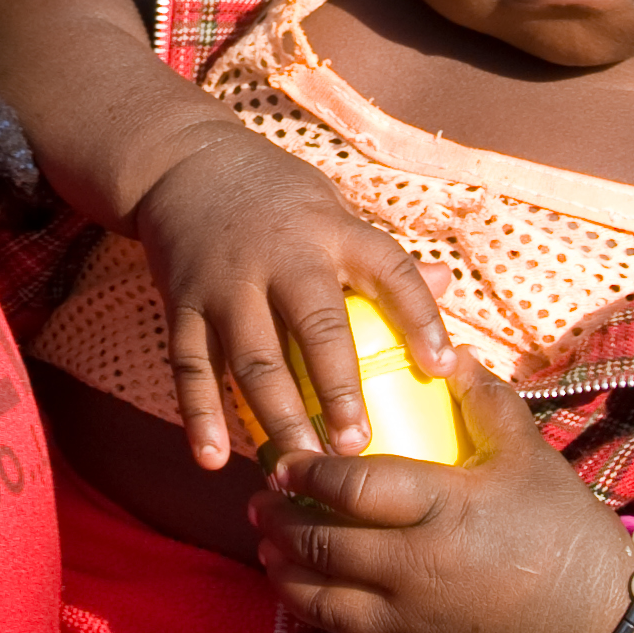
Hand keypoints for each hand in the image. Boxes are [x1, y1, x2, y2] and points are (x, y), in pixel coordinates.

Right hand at [130, 127, 453, 466]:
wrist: (185, 164)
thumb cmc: (278, 198)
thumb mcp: (335, 210)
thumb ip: (382, 256)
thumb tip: (449, 288)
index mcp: (331, 231)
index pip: (390, 271)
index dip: (422, 319)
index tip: (445, 368)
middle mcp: (280, 257)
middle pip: (316, 328)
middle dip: (338, 391)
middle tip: (357, 448)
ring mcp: (228, 283)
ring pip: (254, 359)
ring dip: (277, 417)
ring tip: (300, 468)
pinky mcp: (184, 304)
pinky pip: (191, 366)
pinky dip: (200, 415)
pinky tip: (214, 459)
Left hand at [251, 359, 630, 632]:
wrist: (592, 606)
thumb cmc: (556, 518)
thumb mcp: (524, 448)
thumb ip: (482, 396)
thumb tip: (446, 349)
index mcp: (442, 506)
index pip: (353, 486)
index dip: (307, 472)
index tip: (280, 458)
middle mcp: (417, 565)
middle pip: (323, 543)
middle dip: (281, 521)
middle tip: (260, 499)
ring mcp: (413, 615)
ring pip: (323, 597)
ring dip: (285, 569)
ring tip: (267, 545)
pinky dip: (316, 614)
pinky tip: (303, 591)